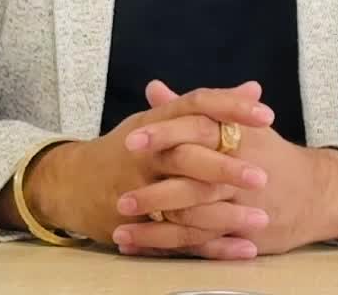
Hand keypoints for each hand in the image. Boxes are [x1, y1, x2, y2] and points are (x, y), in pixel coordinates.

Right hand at [0, 80, 275, 249]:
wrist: (70, 183)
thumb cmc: (128, 148)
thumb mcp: (162, 119)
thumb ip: (210, 108)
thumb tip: (255, 88)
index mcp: (155, 121)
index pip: (195, 105)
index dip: (230, 107)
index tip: (267, 114)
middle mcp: (145, 153)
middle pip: (186, 157)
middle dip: (225, 168)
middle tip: (263, 177)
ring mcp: (137, 191)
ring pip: (183, 204)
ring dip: (223, 215)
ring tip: (260, 219)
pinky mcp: (136, 224)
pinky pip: (177, 238)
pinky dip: (212, 246)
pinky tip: (243, 248)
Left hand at [109, 80, 337, 258]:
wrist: (317, 193)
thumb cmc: (269, 155)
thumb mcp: (238, 125)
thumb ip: (192, 109)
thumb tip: (154, 89)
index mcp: (236, 139)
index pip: (197, 132)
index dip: (164, 136)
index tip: (131, 140)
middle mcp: (239, 173)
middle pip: (194, 180)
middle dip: (156, 191)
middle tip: (120, 196)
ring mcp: (242, 206)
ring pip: (195, 217)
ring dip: (157, 227)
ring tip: (121, 228)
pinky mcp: (243, 233)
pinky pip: (203, 243)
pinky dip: (171, 246)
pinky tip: (141, 248)